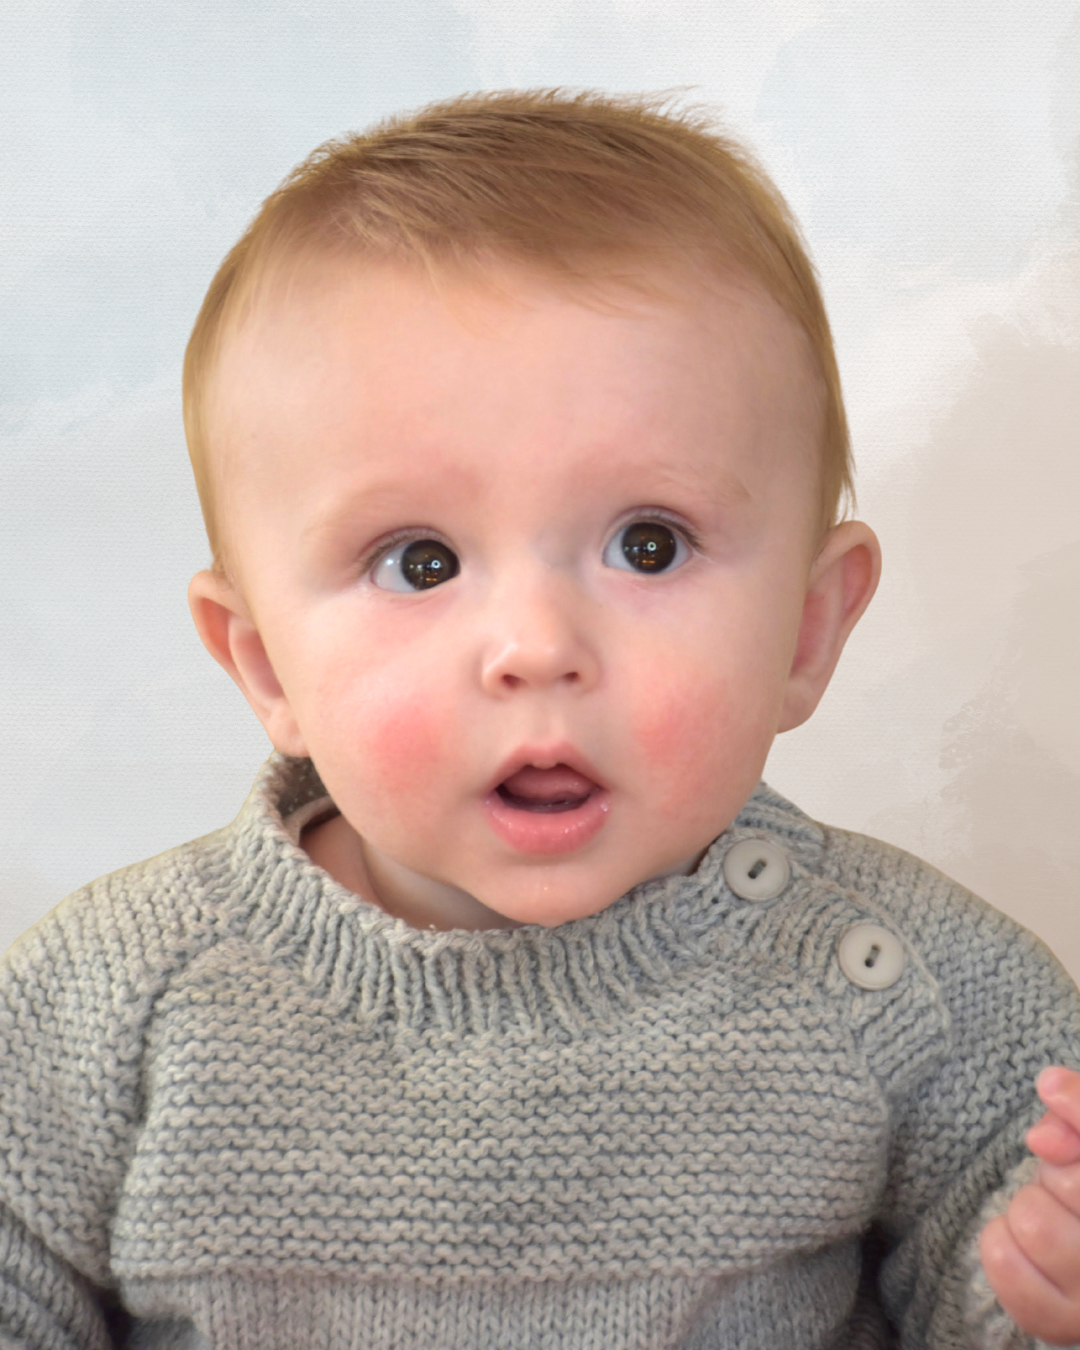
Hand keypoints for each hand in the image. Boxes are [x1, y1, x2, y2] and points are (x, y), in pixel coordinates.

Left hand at [980, 1066, 1079, 1345]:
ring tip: (1056, 1217)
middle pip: (1069, 1183)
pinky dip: (1001, 1237)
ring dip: (1031, 1203)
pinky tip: (1026, 1241)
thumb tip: (1050, 1087)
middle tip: (1071, 1186)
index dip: (1077, 1110)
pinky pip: (1001, 1257)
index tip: (1050, 1087)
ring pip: (1032, 1218)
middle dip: (1059, 1169)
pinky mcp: (1059, 1323)